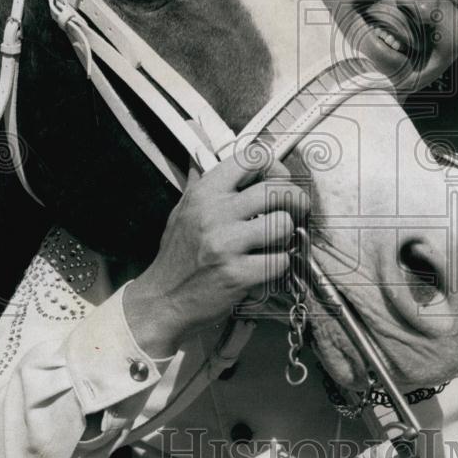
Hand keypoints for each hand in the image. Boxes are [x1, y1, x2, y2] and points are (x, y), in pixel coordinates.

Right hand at [123, 155, 308, 356]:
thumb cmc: (176, 258)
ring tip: (275, 242)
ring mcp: (226, 244)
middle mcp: (215, 213)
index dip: (276, 167)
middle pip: (276, 190)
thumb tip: (203, 158)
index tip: (280, 181)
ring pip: (283, 224)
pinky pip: (280, 261)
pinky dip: (279, 265)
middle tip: (295, 211)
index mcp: (204, 193)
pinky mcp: (237, 274)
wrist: (162, 300)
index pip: (252, 158)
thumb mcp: (182, 210)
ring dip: (286, 236)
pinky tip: (265, 266)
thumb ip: (200, 184)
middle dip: (295, 201)